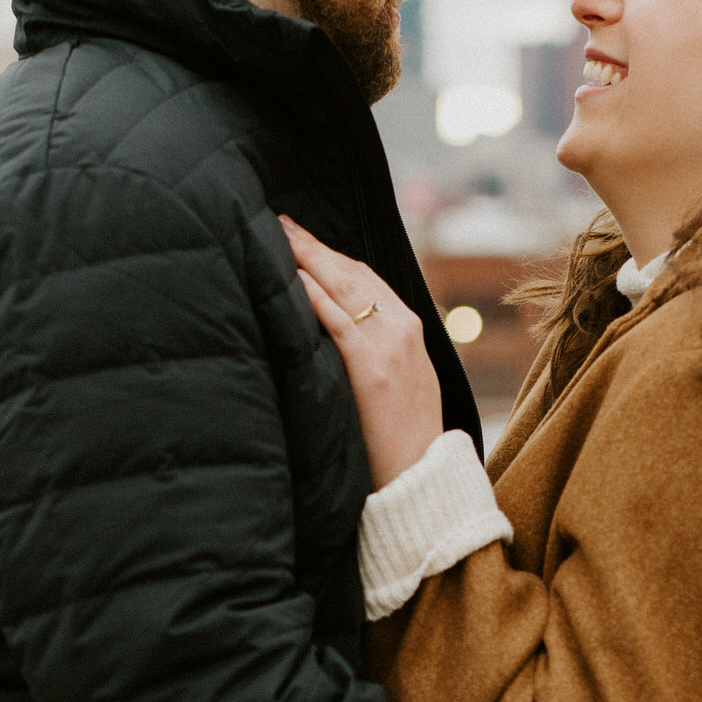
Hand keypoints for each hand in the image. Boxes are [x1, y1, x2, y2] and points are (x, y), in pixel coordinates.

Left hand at [280, 217, 444, 487]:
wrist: (423, 478)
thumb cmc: (403, 437)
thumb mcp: (403, 381)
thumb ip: (377, 350)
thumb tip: (338, 331)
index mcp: (409, 329)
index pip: (365, 277)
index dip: (330, 253)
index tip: (301, 236)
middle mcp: (402, 330)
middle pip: (352, 273)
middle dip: (314, 246)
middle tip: (279, 222)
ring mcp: (390, 348)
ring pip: (345, 288)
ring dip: (309, 258)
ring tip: (278, 236)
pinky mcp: (372, 371)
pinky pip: (339, 323)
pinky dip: (316, 296)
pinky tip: (294, 277)